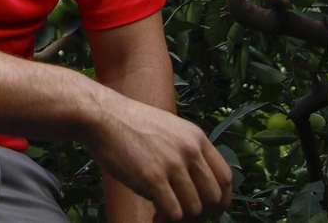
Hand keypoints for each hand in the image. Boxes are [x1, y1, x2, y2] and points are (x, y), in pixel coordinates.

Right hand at [88, 95, 232, 220]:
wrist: (102, 115)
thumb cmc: (130, 124)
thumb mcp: (170, 128)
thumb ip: (187, 150)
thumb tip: (196, 182)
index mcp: (196, 138)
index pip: (225, 178)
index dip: (221, 200)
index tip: (210, 210)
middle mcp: (190, 150)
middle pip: (214, 197)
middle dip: (202, 214)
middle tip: (183, 216)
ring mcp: (172, 164)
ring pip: (194, 208)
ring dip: (181, 219)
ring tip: (163, 215)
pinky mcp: (153, 177)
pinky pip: (174, 213)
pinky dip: (166, 221)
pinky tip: (154, 216)